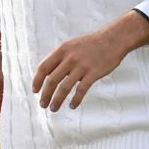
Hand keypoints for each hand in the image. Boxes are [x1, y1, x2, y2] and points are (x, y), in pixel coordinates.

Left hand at [32, 14, 148, 110]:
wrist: (113, 40)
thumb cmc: (90, 45)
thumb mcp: (71, 46)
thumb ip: (59, 59)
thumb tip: (46, 75)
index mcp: (62, 50)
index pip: (43, 68)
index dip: (37, 81)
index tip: (35, 91)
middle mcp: (70, 58)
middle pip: (52, 80)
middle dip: (45, 95)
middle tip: (43, 104)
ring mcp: (82, 66)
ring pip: (64, 87)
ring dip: (57, 100)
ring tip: (54, 108)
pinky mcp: (93, 73)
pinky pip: (81, 90)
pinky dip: (75, 100)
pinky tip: (72, 106)